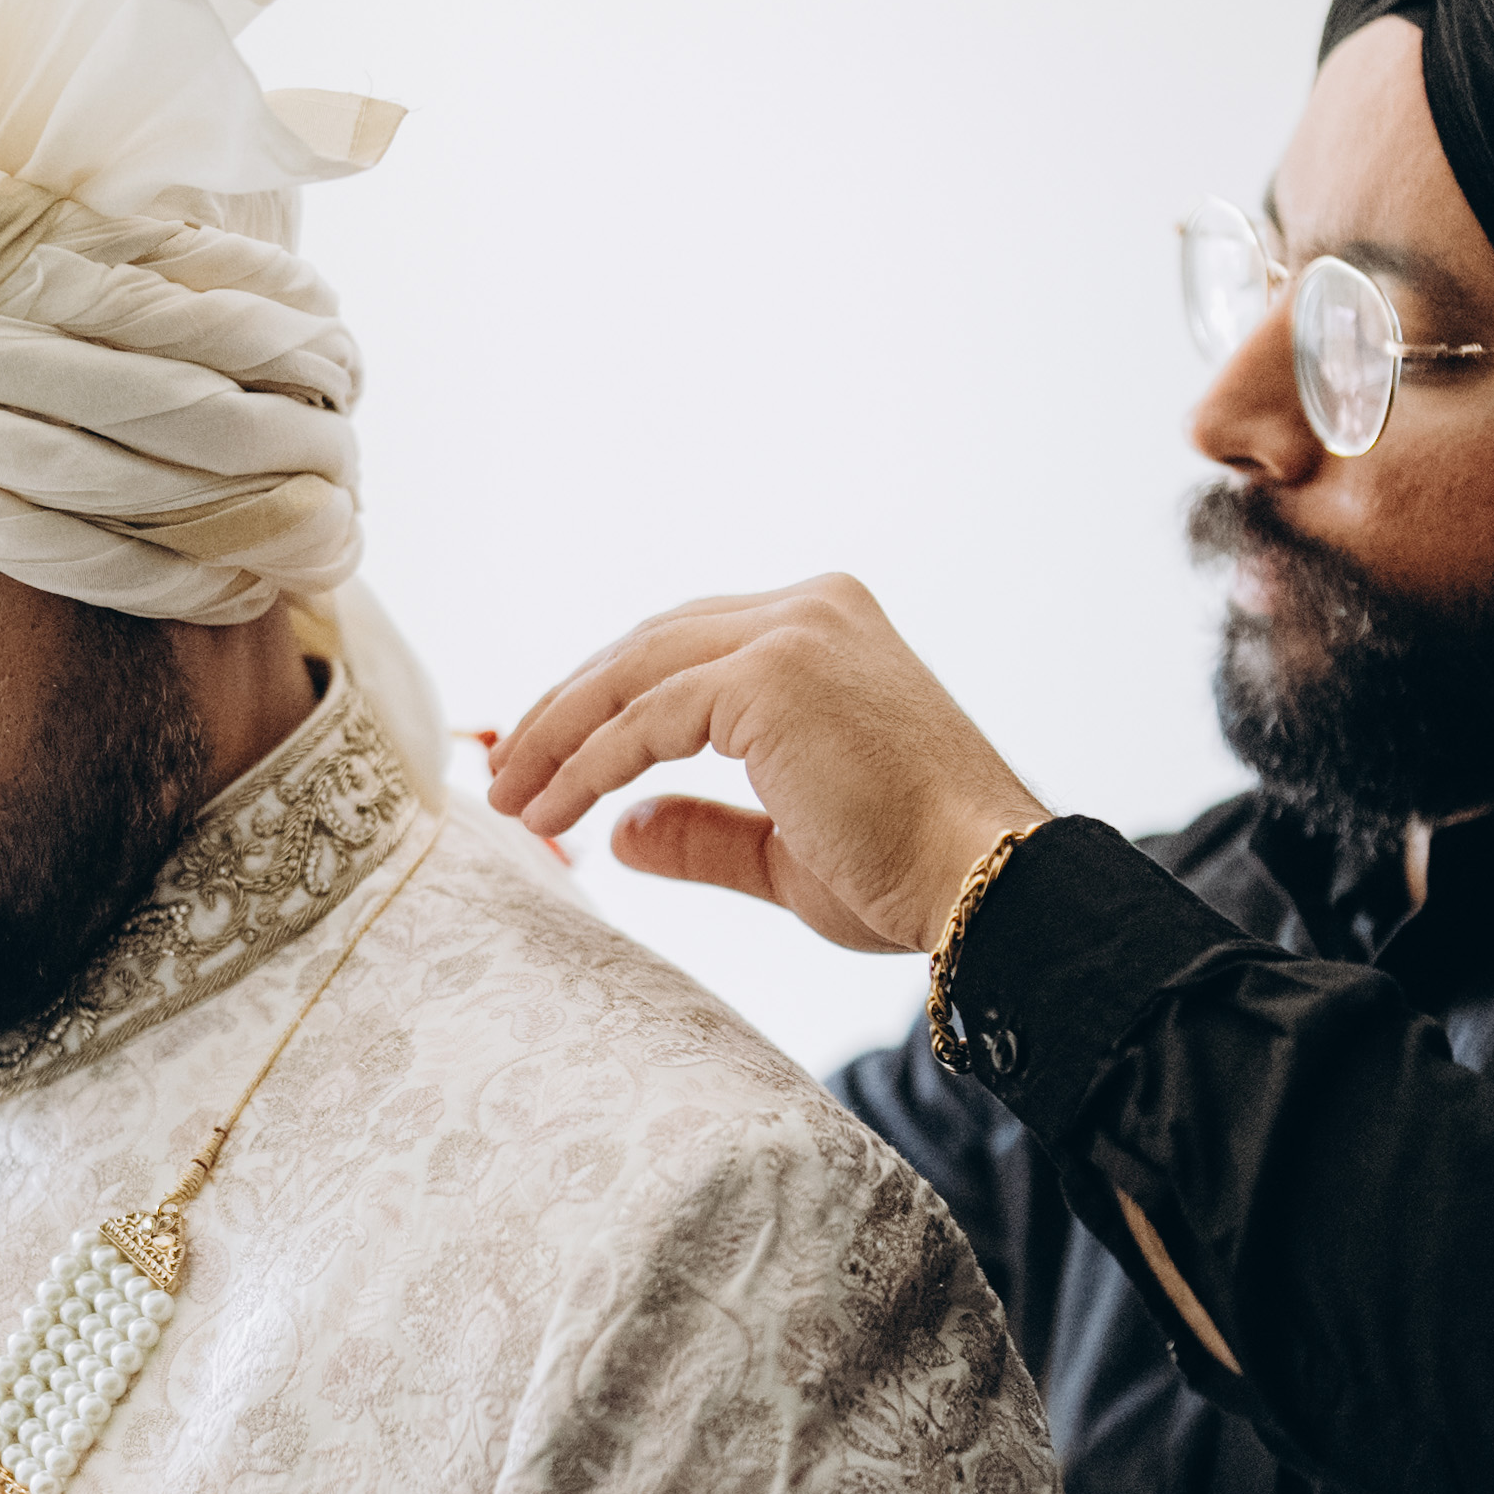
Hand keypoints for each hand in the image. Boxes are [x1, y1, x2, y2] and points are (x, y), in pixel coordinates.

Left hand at [487, 576, 1052, 955]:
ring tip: (509, 796)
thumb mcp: (787, 850)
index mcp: (826, 628)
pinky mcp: (771, 674)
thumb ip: (705, 830)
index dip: (607, 701)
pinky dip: (586, 766)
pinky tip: (551, 811)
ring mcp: (792, 633)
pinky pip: (644, 719)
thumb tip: (619, 833)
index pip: (686, 648)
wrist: (987, 884)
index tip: (546, 758)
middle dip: (567, 710)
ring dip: (559, 736)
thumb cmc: (910, 875)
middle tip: (505, 772)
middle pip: (648, 645)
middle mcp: (811, 608)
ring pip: (634, 672)